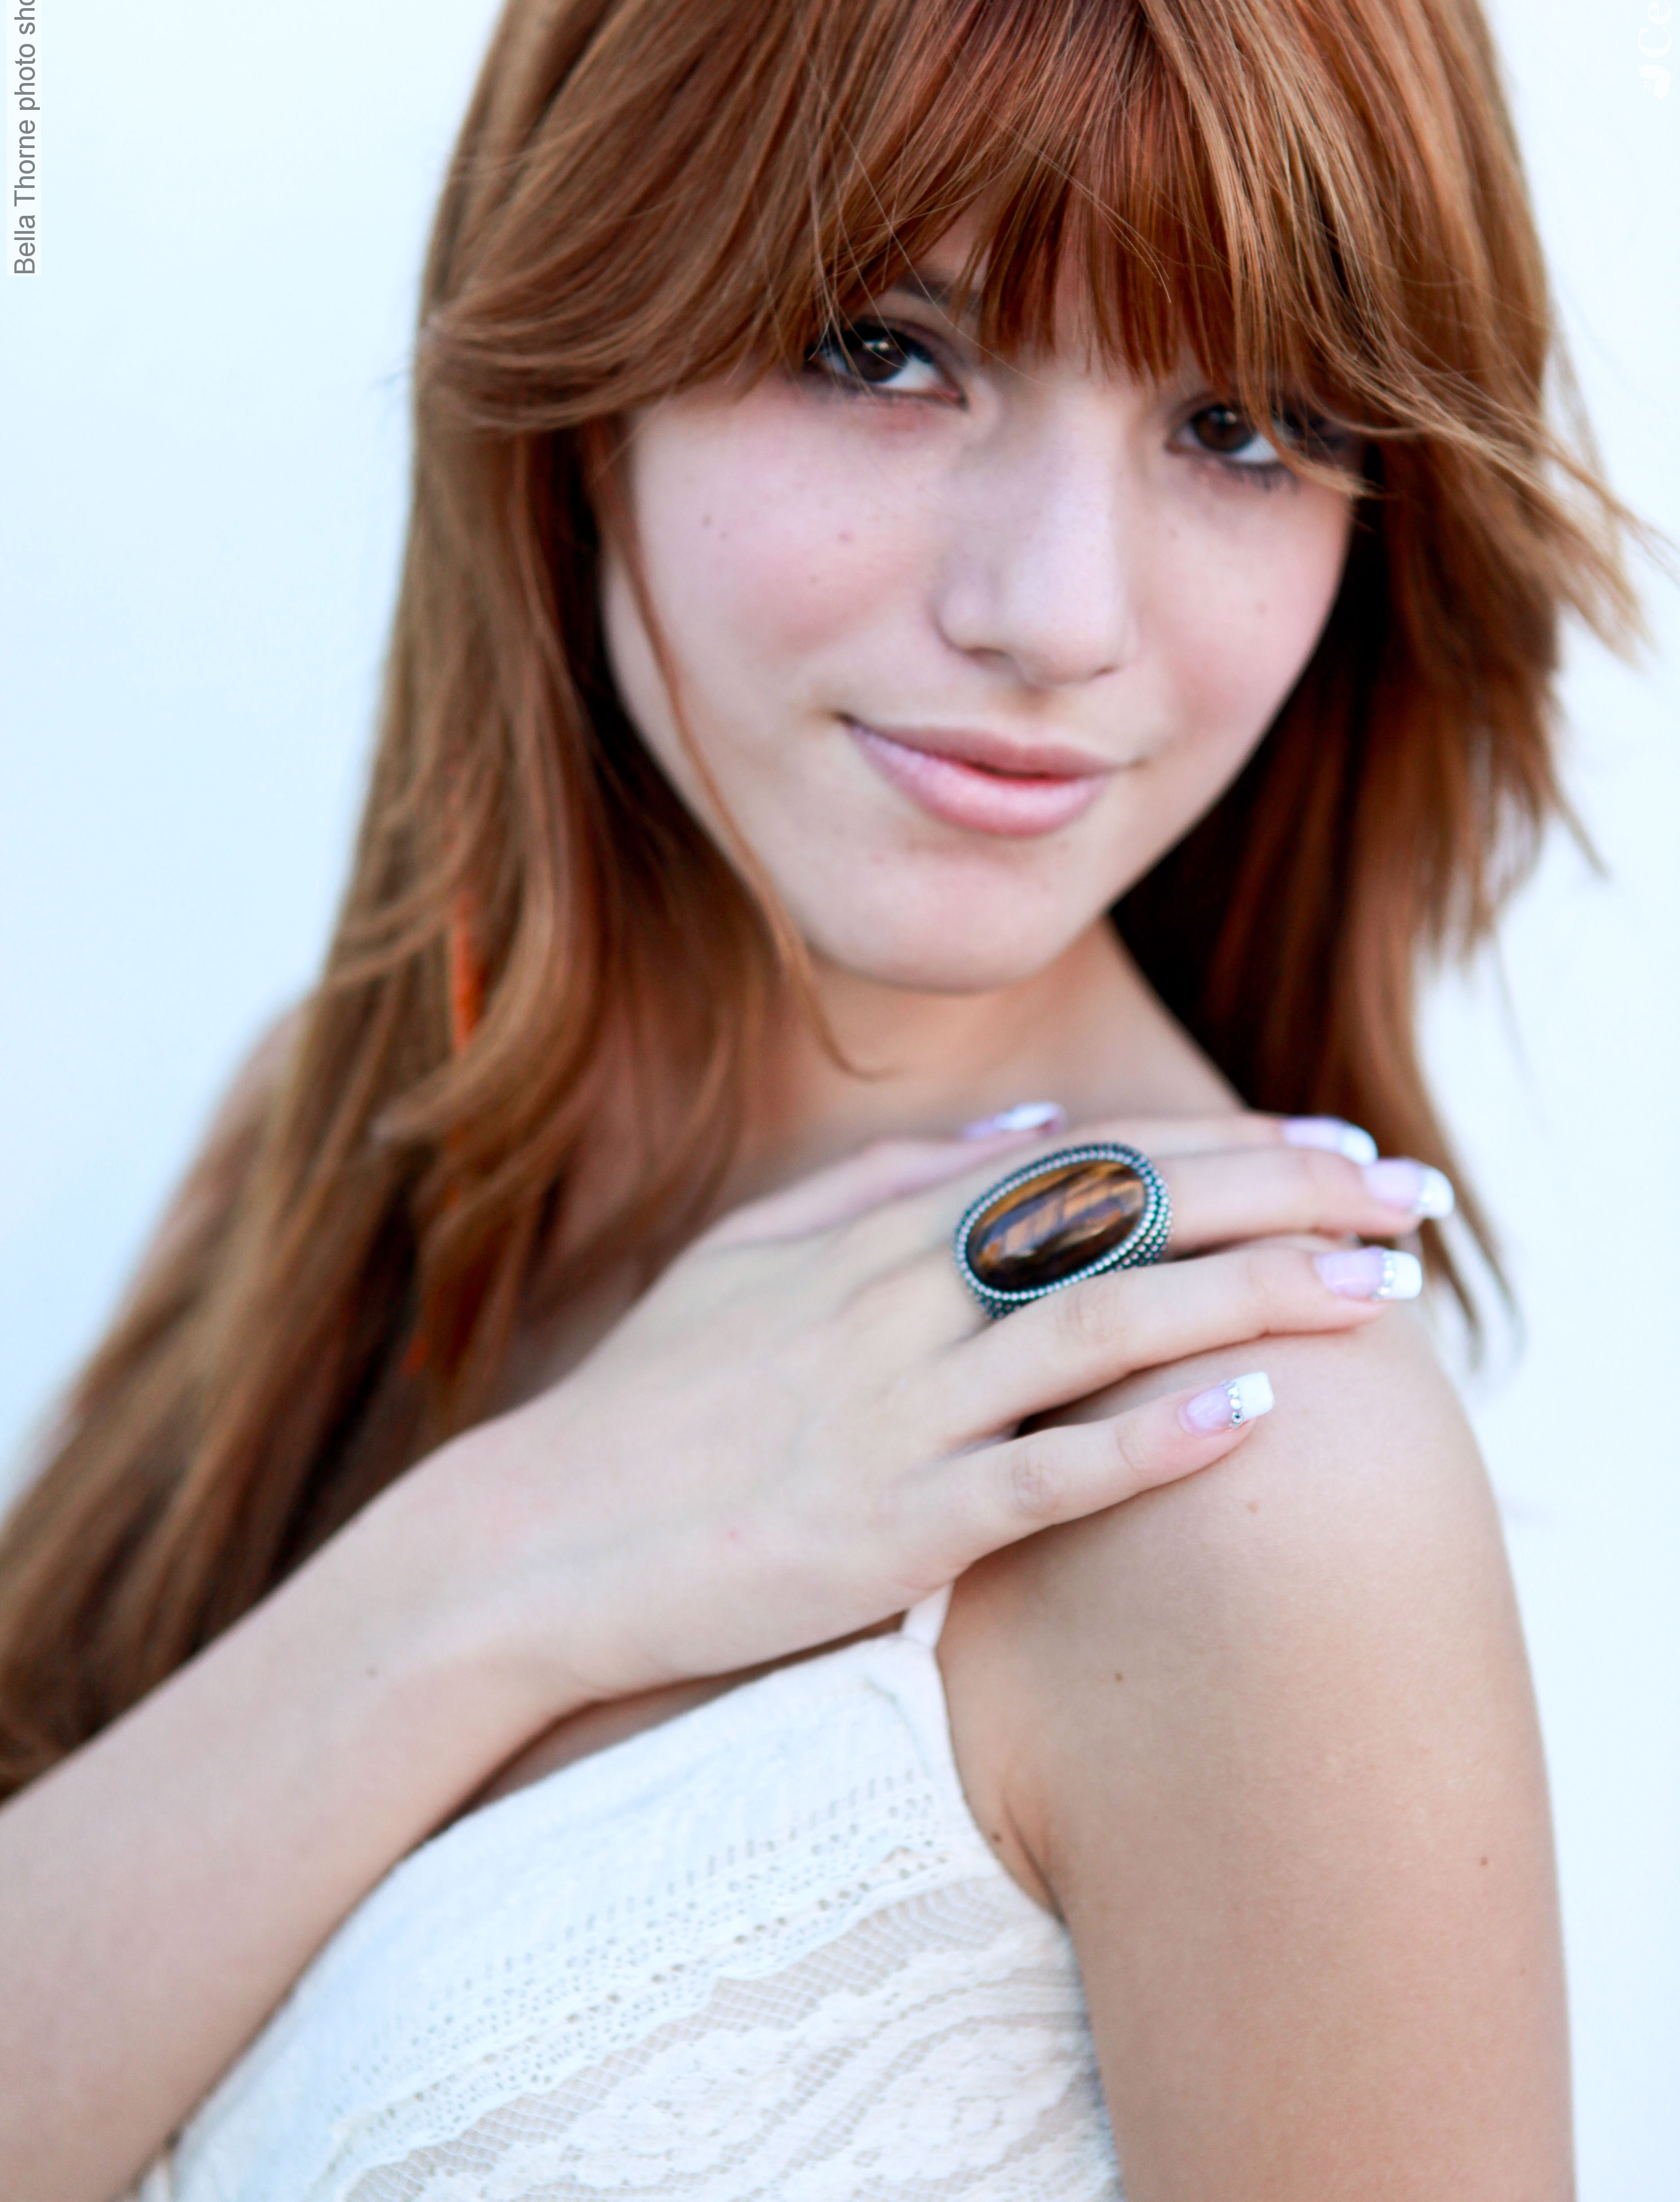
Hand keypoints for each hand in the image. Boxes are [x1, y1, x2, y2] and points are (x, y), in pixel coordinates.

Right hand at [449, 1111, 1442, 1707]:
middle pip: (1125, 1221)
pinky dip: (1149, 1439)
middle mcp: (900, 1305)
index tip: (1338, 1145)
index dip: (1229, 1146)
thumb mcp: (753, 1254)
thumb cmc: (653, 1401)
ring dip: (1258, 1298)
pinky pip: (1042, 1475)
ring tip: (1381, 1291)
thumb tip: (1024, 1127)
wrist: (537, 1544)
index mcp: (877, 1235)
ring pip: (1107, 1328)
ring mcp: (897, 1416)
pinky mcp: (888, 1531)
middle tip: (1406, 1195)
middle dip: (1284, 1197)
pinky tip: (1250, 1412)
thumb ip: (885, 1179)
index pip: (1090, 1163)